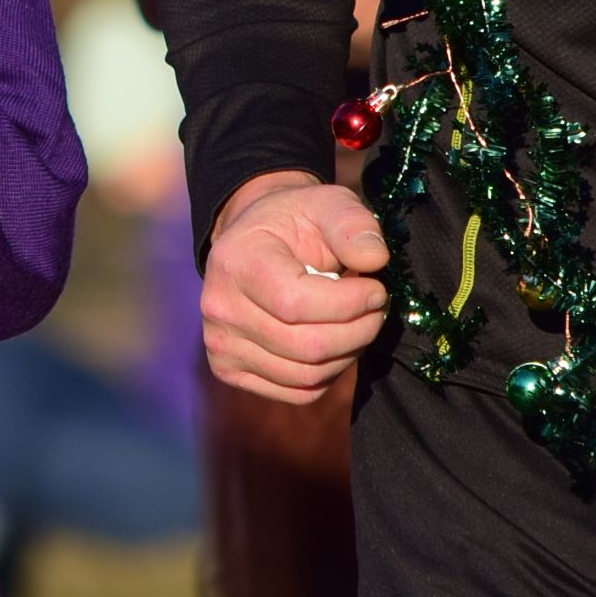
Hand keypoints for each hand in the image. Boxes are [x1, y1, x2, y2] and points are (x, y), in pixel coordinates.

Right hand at [201, 170, 389, 403]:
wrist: (254, 243)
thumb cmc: (296, 222)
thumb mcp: (327, 203)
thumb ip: (353, 224)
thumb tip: (374, 260)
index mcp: (236, 262)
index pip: (296, 305)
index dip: (350, 304)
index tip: (377, 288)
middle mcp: (219, 308)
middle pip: (306, 347)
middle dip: (359, 331)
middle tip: (376, 309)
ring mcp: (219, 344)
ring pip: (306, 376)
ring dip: (347, 353)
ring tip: (356, 322)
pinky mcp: (229, 370)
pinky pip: (297, 392)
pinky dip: (328, 374)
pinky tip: (333, 342)